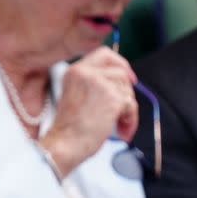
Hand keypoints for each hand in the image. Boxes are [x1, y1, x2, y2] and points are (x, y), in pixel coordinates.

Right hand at [40, 47, 137, 176]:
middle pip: (120, 71)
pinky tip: (121, 130)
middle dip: (127, 90)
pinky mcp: (112, 97)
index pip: (104, 54)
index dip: (120, 63)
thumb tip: (124, 81)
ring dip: (128, 109)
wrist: (65, 143)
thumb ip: (94, 84)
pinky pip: (131, 104)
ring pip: (127, 89)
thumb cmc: (70, 128)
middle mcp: (85, 72)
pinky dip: (130, 119)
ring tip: (118, 124)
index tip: (129, 77)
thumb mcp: (77, 96)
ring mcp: (99, 83)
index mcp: (74, 71)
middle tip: (126, 108)